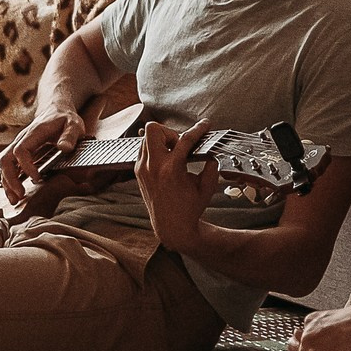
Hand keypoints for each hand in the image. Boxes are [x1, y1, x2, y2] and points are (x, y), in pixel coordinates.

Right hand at [0, 108, 89, 202]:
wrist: (55, 110)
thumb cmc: (64, 119)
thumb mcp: (73, 124)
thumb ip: (70, 136)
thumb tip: (64, 148)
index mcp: (34, 133)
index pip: (21, 150)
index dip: (26, 165)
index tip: (37, 178)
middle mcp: (22, 140)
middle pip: (6, 159)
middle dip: (10, 179)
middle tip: (20, 196)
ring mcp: (18, 146)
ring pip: (4, 165)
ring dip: (7, 183)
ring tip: (14, 200)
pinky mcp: (19, 154)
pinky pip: (9, 168)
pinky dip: (10, 181)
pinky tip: (15, 193)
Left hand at [134, 119, 216, 252]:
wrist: (171, 226)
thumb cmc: (190, 208)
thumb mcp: (208, 187)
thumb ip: (212, 167)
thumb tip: (211, 153)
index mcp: (172, 170)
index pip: (185, 139)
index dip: (198, 129)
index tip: (205, 124)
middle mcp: (153, 167)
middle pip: (154, 129)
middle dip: (170, 132)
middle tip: (180, 145)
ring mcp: (142, 169)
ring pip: (146, 137)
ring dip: (162, 141)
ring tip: (174, 154)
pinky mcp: (138, 172)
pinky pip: (143, 150)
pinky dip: (155, 150)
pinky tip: (166, 160)